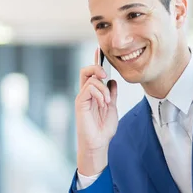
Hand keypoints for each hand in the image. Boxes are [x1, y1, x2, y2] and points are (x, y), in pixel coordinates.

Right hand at [75, 49, 118, 175]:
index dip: (96, 61)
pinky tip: (103, 104)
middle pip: (87, 70)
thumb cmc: (104, 128)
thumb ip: (112, 94)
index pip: (93, 74)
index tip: (100, 50)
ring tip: (108, 102)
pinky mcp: (80, 102)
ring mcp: (82, 97)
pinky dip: (100, 94)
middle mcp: (86, 93)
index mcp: (93, 93)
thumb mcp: (112, 107)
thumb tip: (112, 81)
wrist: (99, 143)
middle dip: (97, 67)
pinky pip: (89, 88)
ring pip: (90, 78)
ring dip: (103, 89)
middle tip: (105, 74)